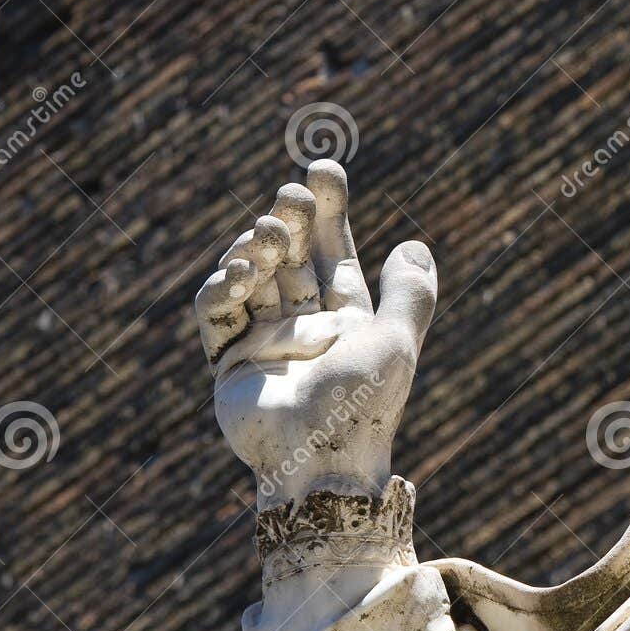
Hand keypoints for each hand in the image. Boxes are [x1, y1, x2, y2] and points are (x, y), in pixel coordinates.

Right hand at [194, 159, 437, 508]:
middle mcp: (305, 325)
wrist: (317, 462)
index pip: (335, 252)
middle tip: (291, 195)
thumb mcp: (397, 343)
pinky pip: (215, 312)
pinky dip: (222, 286)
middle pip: (292, 256)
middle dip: (291, 219)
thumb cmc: (363, 406)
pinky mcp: (228, 362)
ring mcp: (264, 341)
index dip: (330, 210)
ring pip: (252, 275)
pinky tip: (239, 274)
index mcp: (348, 318)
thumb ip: (409, 294)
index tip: (324, 167)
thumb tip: (414, 244)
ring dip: (257, 248)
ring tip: (270, 236)